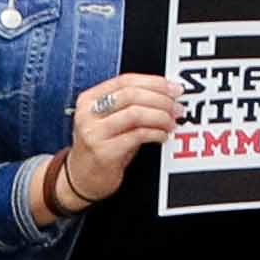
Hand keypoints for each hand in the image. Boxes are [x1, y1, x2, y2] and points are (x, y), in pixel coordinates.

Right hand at [42, 69, 175, 219]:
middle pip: (131, 95)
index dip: (154, 82)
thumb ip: (130, 104)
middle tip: (177, 108)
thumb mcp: (108, 119)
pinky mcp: (103, 152)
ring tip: (171, 123)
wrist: (81, 179)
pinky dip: (155, 133)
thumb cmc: (102, 146)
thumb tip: (167, 94)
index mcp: (89, 99)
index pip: (125, 81)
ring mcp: (93, 133)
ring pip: (135, 114)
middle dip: (161, 99)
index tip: (174, 89)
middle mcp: (88, 113)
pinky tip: (162, 136)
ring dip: (160, 117)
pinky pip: (137, 136)